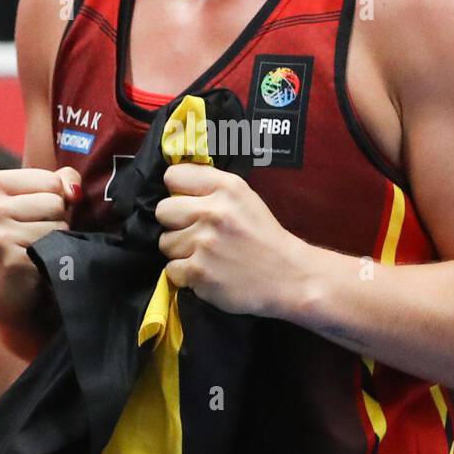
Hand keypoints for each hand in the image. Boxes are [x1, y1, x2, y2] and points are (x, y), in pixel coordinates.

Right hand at [0, 166, 79, 326]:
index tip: (36, 216)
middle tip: (36, 236)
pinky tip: (35, 264)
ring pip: (58, 224)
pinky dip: (52, 256)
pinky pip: (54, 246)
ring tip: (36, 249)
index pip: (52, 180)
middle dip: (56, 219)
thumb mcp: (46, 198)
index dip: (56, 200)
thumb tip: (74, 192)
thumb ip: (64, 179)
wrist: (11, 290)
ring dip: (56, 239)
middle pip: (56, 201)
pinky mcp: (9, 258)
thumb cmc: (32, 235)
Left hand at [155, 164, 302, 315]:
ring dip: (180, 251)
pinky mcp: (199, 272)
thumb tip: (172, 185)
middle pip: (163, 210)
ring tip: (205, 256)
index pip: (174, 176)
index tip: (188, 204)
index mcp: (226, 187)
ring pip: (165, 242)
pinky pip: (171, 270)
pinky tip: (206, 273)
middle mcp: (214, 211)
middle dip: (175, 223)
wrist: (289, 277)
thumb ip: (211, 187)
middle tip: (196, 234)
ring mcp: (205, 243)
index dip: (178, 192)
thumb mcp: (244, 198)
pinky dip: (185, 275)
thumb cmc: (263, 237)